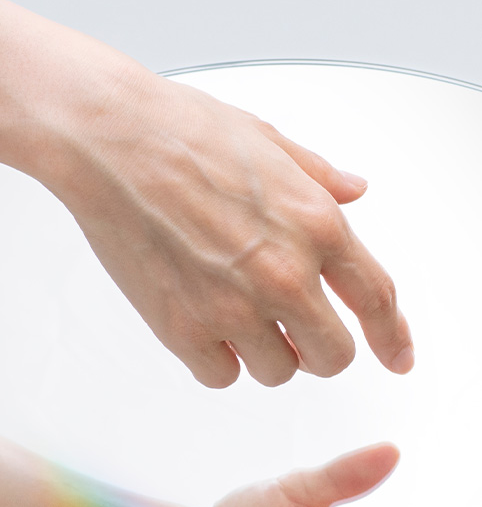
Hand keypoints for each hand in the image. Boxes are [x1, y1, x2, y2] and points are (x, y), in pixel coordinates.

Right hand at [53, 70, 413, 387]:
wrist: (110, 140)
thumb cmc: (181, 130)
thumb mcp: (269, 141)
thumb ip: (320, 177)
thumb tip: (354, 191)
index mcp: (316, 223)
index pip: (376, 299)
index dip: (392, 337)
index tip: (397, 357)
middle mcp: (284, 273)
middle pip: (333, 356)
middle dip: (321, 347)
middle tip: (299, 332)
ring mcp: (233, 307)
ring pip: (279, 372)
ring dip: (268, 352)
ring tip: (240, 316)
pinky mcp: (181, 328)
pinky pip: (221, 375)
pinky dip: (218, 359)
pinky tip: (205, 325)